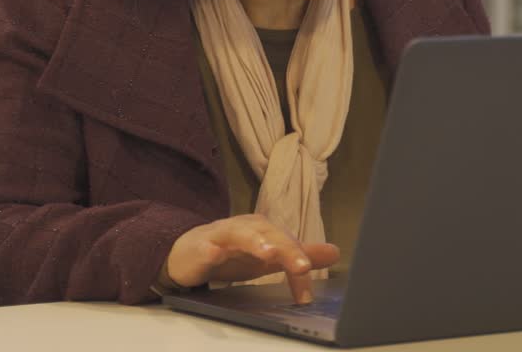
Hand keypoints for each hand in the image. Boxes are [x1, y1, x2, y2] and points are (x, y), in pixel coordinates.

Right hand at [165, 214, 340, 303]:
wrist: (187, 253)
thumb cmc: (230, 253)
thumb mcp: (268, 256)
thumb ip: (299, 254)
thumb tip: (334, 252)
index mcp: (263, 229)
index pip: (288, 245)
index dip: (299, 266)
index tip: (305, 295)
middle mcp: (245, 227)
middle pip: (269, 233)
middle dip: (287, 249)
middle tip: (303, 267)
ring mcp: (221, 235)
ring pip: (240, 233)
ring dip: (254, 241)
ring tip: (268, 254)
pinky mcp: (200, 246)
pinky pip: (206, 246)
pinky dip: (211, 249)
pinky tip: (217, 255)